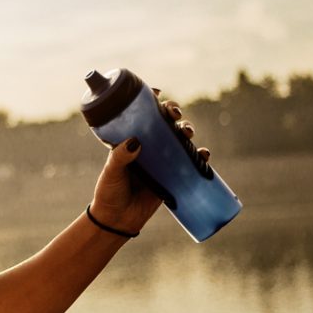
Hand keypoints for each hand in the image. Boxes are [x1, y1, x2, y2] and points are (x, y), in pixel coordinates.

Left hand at [89, 88, 211, 234]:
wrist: (117, 221)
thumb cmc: (109, 193)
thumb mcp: (111, 172)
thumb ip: (120, 157)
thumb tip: (135, 142)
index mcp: (129, 140)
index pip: (141, 115)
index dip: (151, 101)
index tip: (157, 92)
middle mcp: (147, 146)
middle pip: (164, 121)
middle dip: (173, 112)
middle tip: (174, 113)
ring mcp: (161, 160)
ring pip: (179, 138)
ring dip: (187, 130)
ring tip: (187, 133)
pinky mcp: (173, 176)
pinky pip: (190, 162)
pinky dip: (200, 156)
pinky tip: (203, 154)